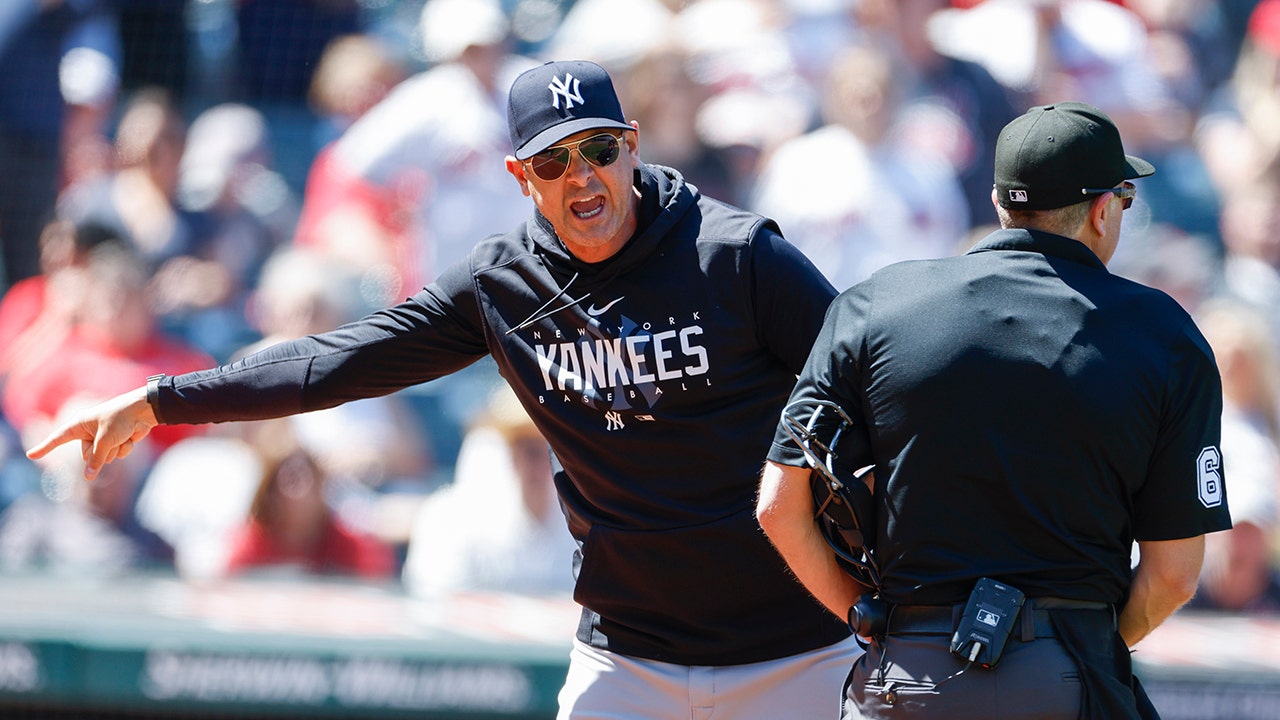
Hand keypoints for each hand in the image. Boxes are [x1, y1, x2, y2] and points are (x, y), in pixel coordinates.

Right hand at [25, 386, 157, 480]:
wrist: (144, 411)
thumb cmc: (121, 418)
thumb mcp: (105, 440)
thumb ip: (96, 459)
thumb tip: (88, 477)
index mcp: (80, 424)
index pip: (58, 438)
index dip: (45, 447)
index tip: (30, 455)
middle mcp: (89, 431)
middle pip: (87, 455)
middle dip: (101, 452)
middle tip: (110, 439)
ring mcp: (103, 437)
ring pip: (104, 457)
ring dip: (115, 450)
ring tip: (122, 435)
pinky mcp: (116, 441)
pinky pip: (117, 454)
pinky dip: (124, 448)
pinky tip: (131, 437)